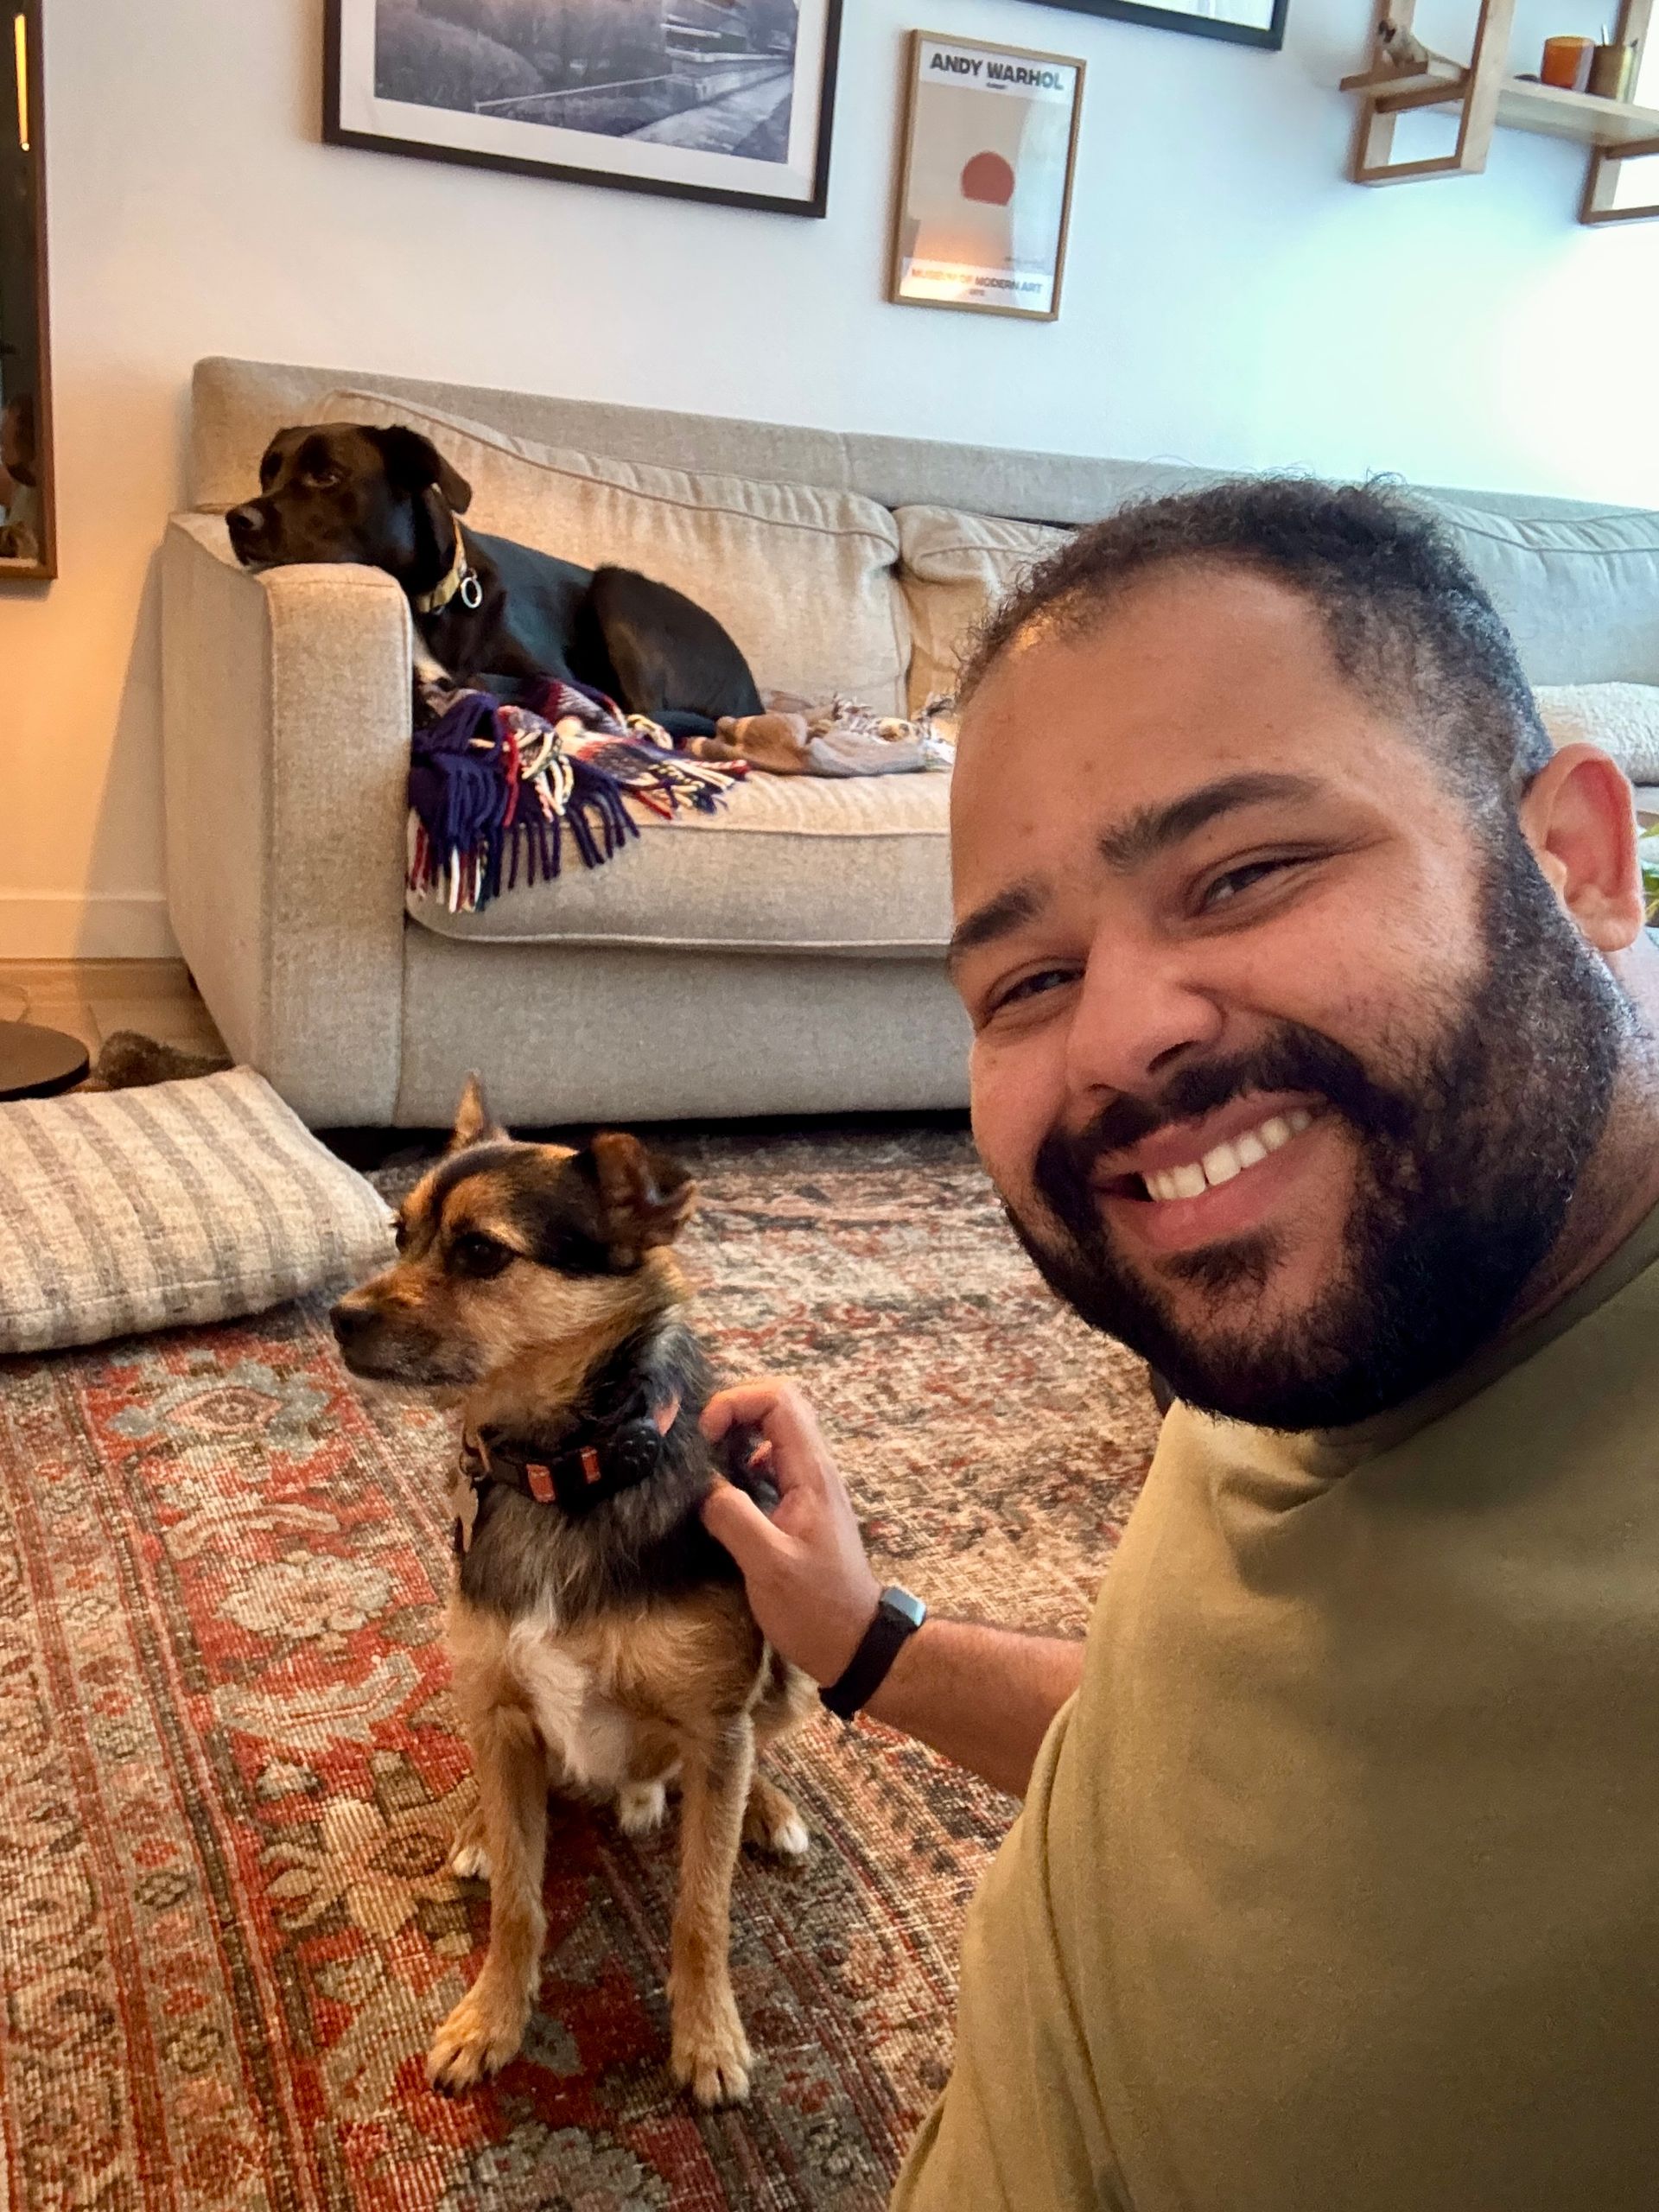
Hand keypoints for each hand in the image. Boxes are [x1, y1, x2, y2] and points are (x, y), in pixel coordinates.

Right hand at [700, 1379, 880, 1686]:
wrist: (855, 1643)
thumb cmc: (816, 1609)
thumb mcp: (768, 1566)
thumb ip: (732, 1518)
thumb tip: (702, 1487)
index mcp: (810, 1474)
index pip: (779, 1400)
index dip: (735, 1403)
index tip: (704, 1437)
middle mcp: (813, 1470)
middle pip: (776, 1407)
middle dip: (732, 1413)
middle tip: (700, 1447)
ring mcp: (809, 1488)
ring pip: (772, 1435)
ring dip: (735, 1440)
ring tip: (705, 1470)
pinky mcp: (801, 1507)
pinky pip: (771, 1466)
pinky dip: (742, 1467)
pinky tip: (723, 1497)